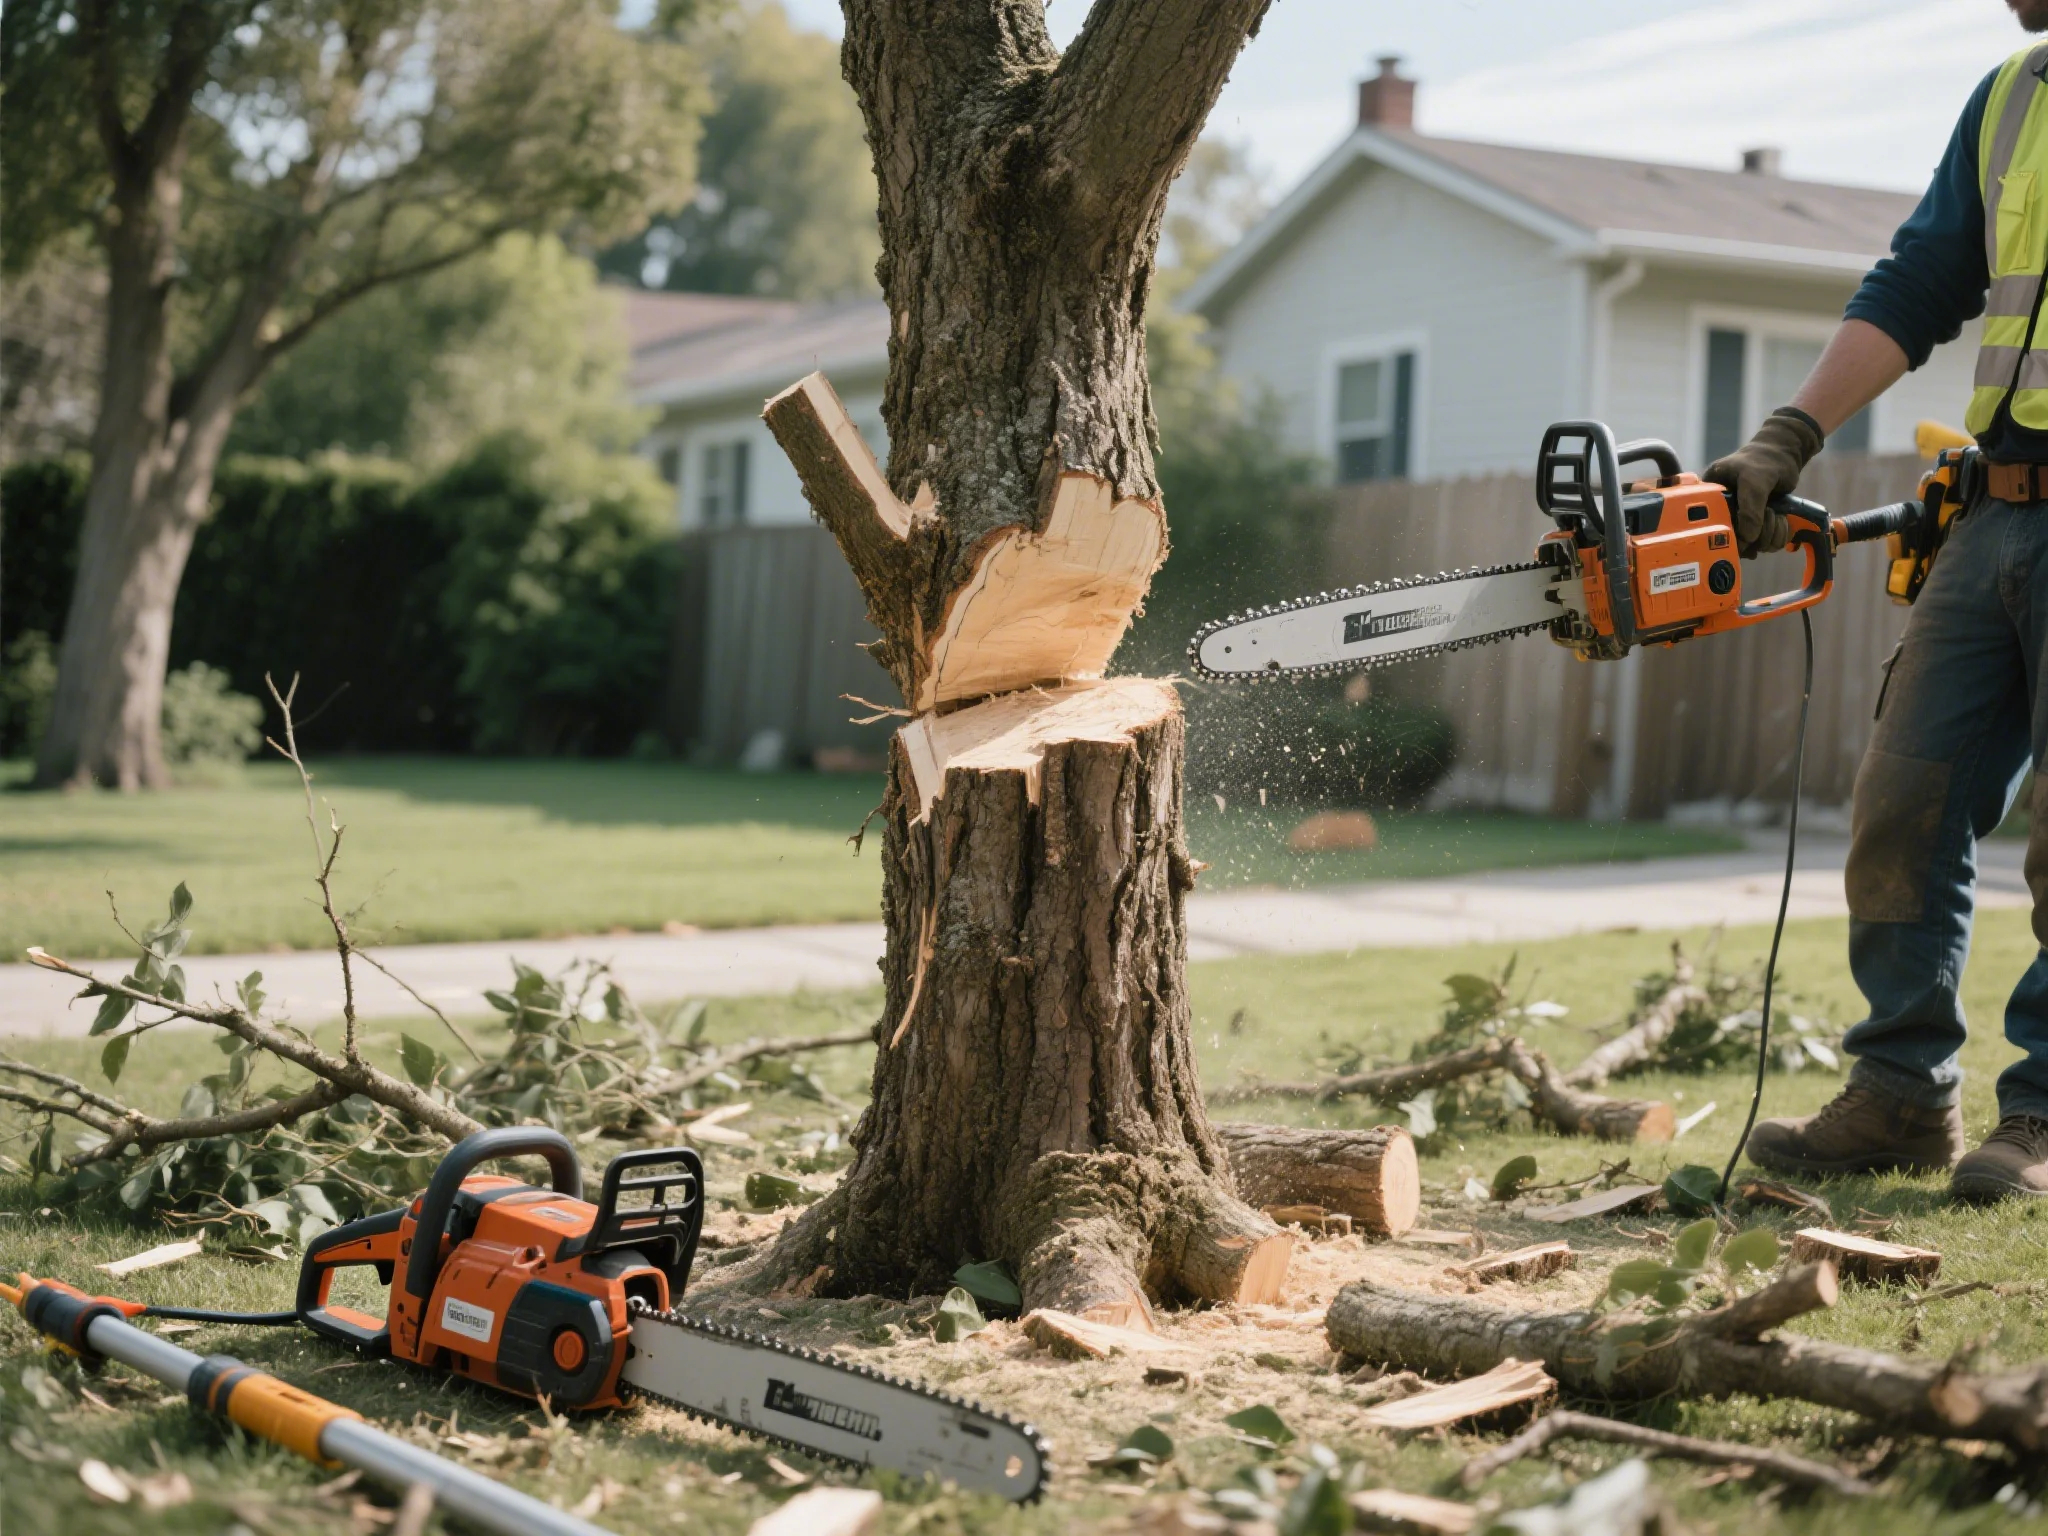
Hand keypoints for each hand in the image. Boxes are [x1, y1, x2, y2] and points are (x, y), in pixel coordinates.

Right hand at [1704, 408, 1824, 555]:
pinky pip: (1767, 543)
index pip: (1709, 529)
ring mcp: (1741, 520)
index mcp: (1709, 499)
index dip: (1725, 537)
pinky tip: (1782, 520)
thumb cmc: (1763, 460)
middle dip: (1755, 537)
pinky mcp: (1759, 525)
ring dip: (1770, 535)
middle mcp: (1722, 513)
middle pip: (1732, 543)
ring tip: (1776, 514)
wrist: (1785, 453)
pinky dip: (1779, 535)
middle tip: (1768, 516)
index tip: (1744, 534)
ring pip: (1753, 546)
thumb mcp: (1754, 481)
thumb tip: (1748, 538)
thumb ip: (1750, 509)